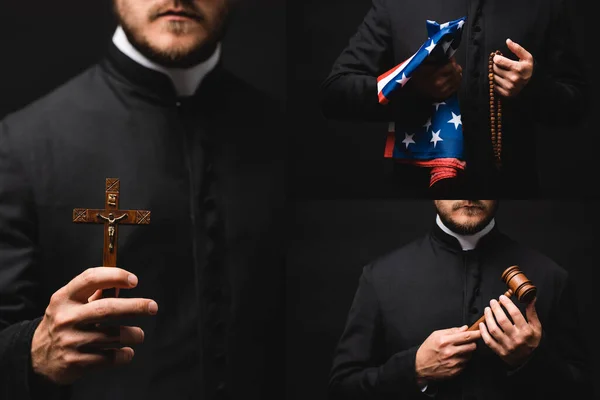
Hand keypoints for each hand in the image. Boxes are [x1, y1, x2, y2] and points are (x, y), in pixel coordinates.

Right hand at [31, 267, 158, 384]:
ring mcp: (70, 341)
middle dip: (135, 307)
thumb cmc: (64, 322)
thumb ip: (95, 292)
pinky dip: (124, 355)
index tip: (134, 281)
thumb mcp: (70, 303)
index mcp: (64, 298)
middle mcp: (66, 318)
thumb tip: (123, 283)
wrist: (37, 356)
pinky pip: (110, 357)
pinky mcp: (75, 362)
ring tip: (138, 335)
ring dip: (133, 335)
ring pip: (113, 336)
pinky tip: (126, 351)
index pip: (91, 279)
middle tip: (152, 307)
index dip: (115, 276)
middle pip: (107, 309)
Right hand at [411, 57, 462, 99]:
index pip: (450, 65)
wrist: (414, 93)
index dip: (451, 60)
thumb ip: (431, 59)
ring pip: (458, 78)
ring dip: (457, 73)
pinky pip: (456, 86)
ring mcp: (444, 90)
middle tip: (452, 64)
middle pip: (456, 71)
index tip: (449, 58)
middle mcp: (441, 83)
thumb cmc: (417, 78)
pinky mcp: (445, 95)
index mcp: (435, 75)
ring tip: (454, 70)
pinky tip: (454, 78)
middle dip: (455, 66)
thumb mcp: (420, 66)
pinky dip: (457, 81)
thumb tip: (441, 54)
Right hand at [415, 325, 480, 384]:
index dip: (476, 333)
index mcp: (445, 341)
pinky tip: (454, 358)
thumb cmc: (427, 350)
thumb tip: (464, 328)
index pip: (466, 336)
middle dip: (472, 343)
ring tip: (457, 351)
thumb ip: (451, 331)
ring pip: (470, 355)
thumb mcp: (435, 335)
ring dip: (467, 352)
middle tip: (467, 342)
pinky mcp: (455, 371)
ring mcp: (453, 363)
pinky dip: (462, 360)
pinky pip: (465, 364)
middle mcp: (450, 352)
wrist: (419, 366)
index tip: (480, 332)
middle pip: (472, 346)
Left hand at [479, 295, 541, 367]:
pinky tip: (482, 323)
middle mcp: (516, 338)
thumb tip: (531, 298)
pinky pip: (488, 340)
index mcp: (526, 331)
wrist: (528, 360)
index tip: (502, 297)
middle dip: (496, 309)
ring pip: (493, 329)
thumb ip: (532, 313)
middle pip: (502, 320)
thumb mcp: (536, 328)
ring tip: (487, 310)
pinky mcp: (499, 351)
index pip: (515, 314)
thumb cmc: (531, 341)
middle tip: (492, 302)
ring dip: (488, 317)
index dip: (507, 304)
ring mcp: (507, 345)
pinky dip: (483, 331)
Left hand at [492, 39, 533, 96]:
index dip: (496, 58)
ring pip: (493, 77)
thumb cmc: (527, 69)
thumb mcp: (526, 57)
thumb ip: (517, 48)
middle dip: (495, 65)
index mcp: (518, 68)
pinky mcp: (505, 93)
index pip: (498, 61)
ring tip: (500, 71)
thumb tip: (507, 41)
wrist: (532, 84)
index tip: (498, 58)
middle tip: (498, 64)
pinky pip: (493, 85)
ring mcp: (509, 87)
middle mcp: (513, 78)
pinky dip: (494, 81)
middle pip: (494, 69)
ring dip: (494, 73)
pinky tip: (500, 79)